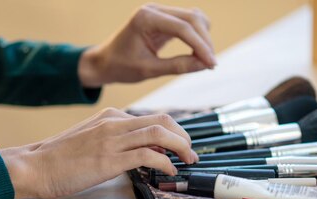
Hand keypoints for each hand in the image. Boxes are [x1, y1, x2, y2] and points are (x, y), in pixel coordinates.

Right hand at [0, 108, 197, 198]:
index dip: (173, 132)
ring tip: (187, 161)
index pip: (152, 118)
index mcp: (110, 116)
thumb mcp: (90, 140)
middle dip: (183, 137)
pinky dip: (165, 163)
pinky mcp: (109, 159)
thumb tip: (143, 153)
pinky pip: (147, 155)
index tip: (180, 147)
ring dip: (180, 147)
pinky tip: (169, 172)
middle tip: (190, 154)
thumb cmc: (59, 159)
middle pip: (162, 121)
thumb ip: (115, 141)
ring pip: (159, 133)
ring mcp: (111, 140)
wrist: (34, 167)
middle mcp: (113, 123)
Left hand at [78, 3, 215, 86]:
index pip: (182, 28)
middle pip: (192, 18)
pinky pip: (188, 23)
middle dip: (205, 41)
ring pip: (194, 18)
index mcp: (145, 18)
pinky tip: (198, 54)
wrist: (105, 61)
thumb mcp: (149, 70)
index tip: (211, 64)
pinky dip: (197, 37)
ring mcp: (159, 12)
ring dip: (203, 37)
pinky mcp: (164, 19)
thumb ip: (177, 66)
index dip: (200, 46)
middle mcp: (154, 10)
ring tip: (204, 61)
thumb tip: (205, 65)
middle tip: (211, 64)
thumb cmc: (121, 66)